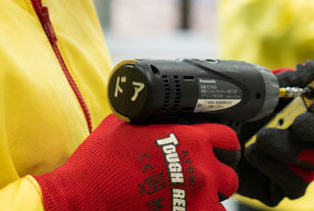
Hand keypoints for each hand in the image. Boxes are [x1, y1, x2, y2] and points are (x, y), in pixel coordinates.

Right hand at [35, 114, 239, 210]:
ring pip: (220, 204)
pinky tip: (181, 209)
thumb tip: (149, 113)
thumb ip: (149, 120)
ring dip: (209, 202)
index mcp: (191, 140)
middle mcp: (200, 170)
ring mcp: (195, 199)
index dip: (225, 144)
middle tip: (202, 181)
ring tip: (191, 200)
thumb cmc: (99, 161)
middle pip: (230, 176)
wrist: (82, 196)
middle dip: (219, 179)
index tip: (220, 150)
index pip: (228, 138)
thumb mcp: (124, 125)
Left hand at [236, 48, 313, 205]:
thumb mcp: (271, 84)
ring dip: (291, 147)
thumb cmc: (245, 105)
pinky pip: (297, 182)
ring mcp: (310, 160)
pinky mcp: (292, 184)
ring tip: (262, 137)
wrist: (209, 132)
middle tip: (299, 123)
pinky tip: (252, 153)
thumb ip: (308, 73)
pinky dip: (273, 166)